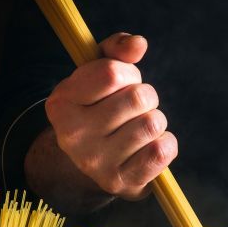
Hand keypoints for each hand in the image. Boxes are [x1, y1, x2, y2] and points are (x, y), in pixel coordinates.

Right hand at [43, 32, 176, 199]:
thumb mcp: (98, 74)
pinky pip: (160, 152)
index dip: (128, 73)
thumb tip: (138, 44)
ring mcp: (95, 163)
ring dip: (156, 121)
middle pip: (138, 97)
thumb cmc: (101, 108)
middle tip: (133, 109)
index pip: (112, 73)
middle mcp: (73, 135)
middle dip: (146, 98)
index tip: (121, 84)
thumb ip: (116, 51)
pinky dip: (166, 144)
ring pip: (152, 124)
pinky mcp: (120, 183)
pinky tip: (152, 146)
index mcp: (61, 103)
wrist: (95, 164)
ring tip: (140, 128)